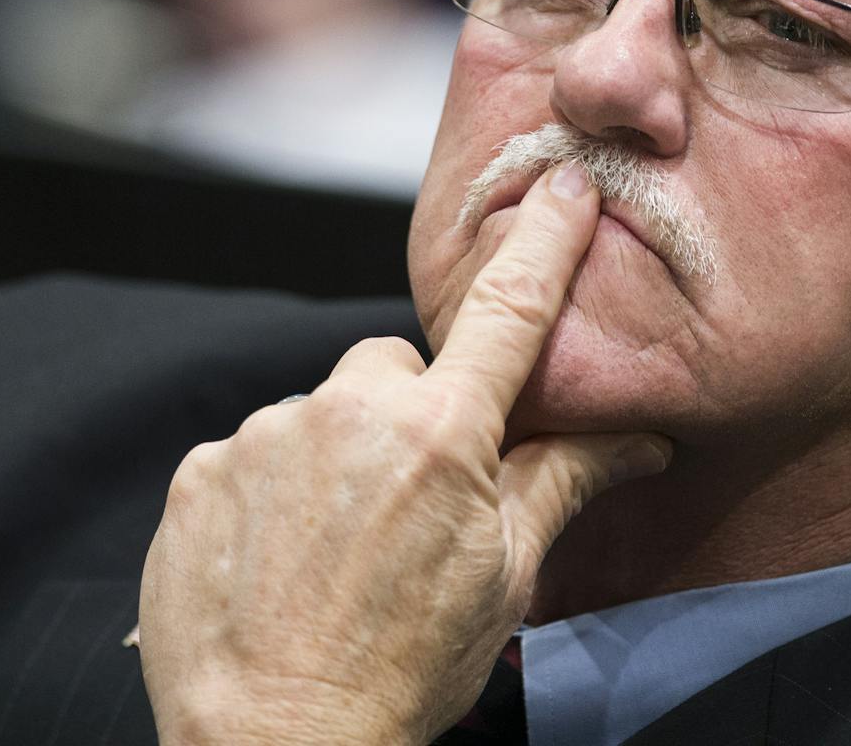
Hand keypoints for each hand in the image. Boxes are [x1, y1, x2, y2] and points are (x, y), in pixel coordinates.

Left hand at [139, 163, 672, 744]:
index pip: (512, 310)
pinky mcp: (202, 469)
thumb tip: (648, 437)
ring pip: (325, 407)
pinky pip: (255, 446)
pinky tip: (282, 550)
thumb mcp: (507, 574)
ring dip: (340, 451)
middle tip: (413, 496)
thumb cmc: (405, 668)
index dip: (545, 239)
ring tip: (340, 540)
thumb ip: (569, 480)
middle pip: (397, 365)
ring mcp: (266, 437)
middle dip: (413, 410)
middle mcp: (350, 413)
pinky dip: (275, 483)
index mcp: (442, 434)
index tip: (565, 182)